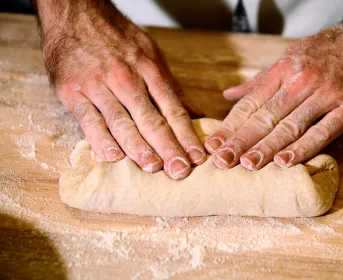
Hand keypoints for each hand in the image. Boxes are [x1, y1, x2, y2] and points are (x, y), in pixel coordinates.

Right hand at [37, 0, 204, 179]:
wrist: (76, 15)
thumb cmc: (118, 39)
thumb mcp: (151, 56)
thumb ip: (172, 88)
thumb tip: (198, 113)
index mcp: (148, 71)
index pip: (172, 108)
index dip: (186, 134)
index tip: (196, 156)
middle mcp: (126, 79)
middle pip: (151, 118)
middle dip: (167, 146)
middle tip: (179, 170)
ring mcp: (99, 86)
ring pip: (122, 121)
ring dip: (138, 147)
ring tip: (153, 167)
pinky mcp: (73, 92)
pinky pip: (89, 119)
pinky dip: (100, 139)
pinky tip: (113, 157)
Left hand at [205, 3, 342, 169]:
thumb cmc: (328, 51)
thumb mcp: (290, 58)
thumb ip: (259, 81)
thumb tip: (229, 95)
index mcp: (283, 71)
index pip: (251, 104)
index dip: (231, 126)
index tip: (213, 145)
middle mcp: (301, 82)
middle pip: (265, 117)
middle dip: (240, 141)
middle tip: (221, 161)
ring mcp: (326, 95)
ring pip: (290, 125)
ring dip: (266, 147)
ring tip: (246, 164)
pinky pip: (323, 131)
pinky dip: (303, 148)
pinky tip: (284, 162)